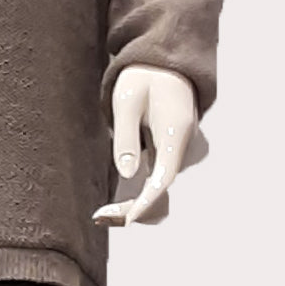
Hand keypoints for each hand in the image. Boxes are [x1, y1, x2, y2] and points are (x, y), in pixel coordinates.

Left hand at [92, 64, 200, 227]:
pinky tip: (115, 204)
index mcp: (176, 131)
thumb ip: (126, 136)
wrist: (166, 65)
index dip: (147, 201)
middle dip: (134, 209)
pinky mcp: (171, 158)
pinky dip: (139, 196)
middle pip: (162, 191)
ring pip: (160, 191)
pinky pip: (158, 184)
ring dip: (135, 204)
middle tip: (99, 217)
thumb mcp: (126, 98)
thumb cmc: (144, 78)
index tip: (129, 220)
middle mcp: (185, 149)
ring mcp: (180, 155)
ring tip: (102, 214)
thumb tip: (126, 174)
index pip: (164, 176)